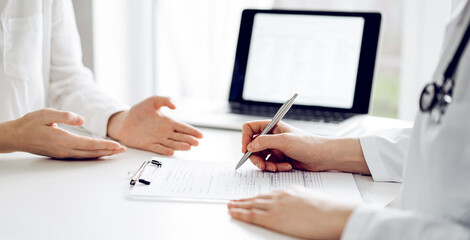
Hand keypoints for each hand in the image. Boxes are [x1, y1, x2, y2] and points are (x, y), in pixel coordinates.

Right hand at [0, 109, 125, 158]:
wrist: (16, 136)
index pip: (89, 144)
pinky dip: (93, 155)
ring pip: (87, 156)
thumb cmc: (30, 123)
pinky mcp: (61, 154)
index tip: (117, 145)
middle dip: (109, 151)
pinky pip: (81, 156)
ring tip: (115, 152)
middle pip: (91, 152)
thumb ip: (65, 115)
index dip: (105, 145)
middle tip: (123, 150)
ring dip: (102, 154)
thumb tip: (82, 120)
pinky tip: (99, 153)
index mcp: (63, 140)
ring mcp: (63, 154)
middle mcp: (64, 150)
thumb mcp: (46, 113)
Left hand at [107, 96, 202, 155]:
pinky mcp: (148, 145)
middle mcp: (164, 132)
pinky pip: (158, 148)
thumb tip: (176, 106)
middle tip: (197, 143)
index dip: (192, 131)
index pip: (183, 127)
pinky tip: (171, 151)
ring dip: (180, 146)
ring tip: (189, 147)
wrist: (123, 121)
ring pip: (172, 143)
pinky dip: (164, 150)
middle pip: (180, 137)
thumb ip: (165, 100)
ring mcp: (157, 139)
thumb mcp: (153, 101)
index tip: (200, 135)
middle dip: (189, 140)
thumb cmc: (138, 111)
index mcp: (167, 122)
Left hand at [228, 187, 356, 239]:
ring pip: (252, 205)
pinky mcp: (273, 218)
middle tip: (234, 200)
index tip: (251, 198)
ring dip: (239, 205)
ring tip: (230, 205)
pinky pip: (252, 215)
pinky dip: (240, 213)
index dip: (258, 196)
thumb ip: (299, 202)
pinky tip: (233, 212)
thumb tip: (296, 209)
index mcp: (290, 191)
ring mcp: (276, 206)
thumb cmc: (328, 211)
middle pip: (258, 198)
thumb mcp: (310, 200)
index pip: (269, 194)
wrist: (332, 215)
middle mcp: (280, 196)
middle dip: (244, 200)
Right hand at [242, 120, 329, 171]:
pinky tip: (286, 166)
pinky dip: (275, 167)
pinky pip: (270, 164)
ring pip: (260, 158)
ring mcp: (275, 148)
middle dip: (256, 157)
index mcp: (271, 126)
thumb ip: (264, 142)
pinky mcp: (280, 158)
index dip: (246, 139)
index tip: (246, 150)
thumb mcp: (284, 141)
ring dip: (266, 165)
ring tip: (276, 167)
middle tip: (262, 165)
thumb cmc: (307, 144)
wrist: (322, 156)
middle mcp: (271, 136)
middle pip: (253, 147)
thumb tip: (249, 146)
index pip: (250, 128)